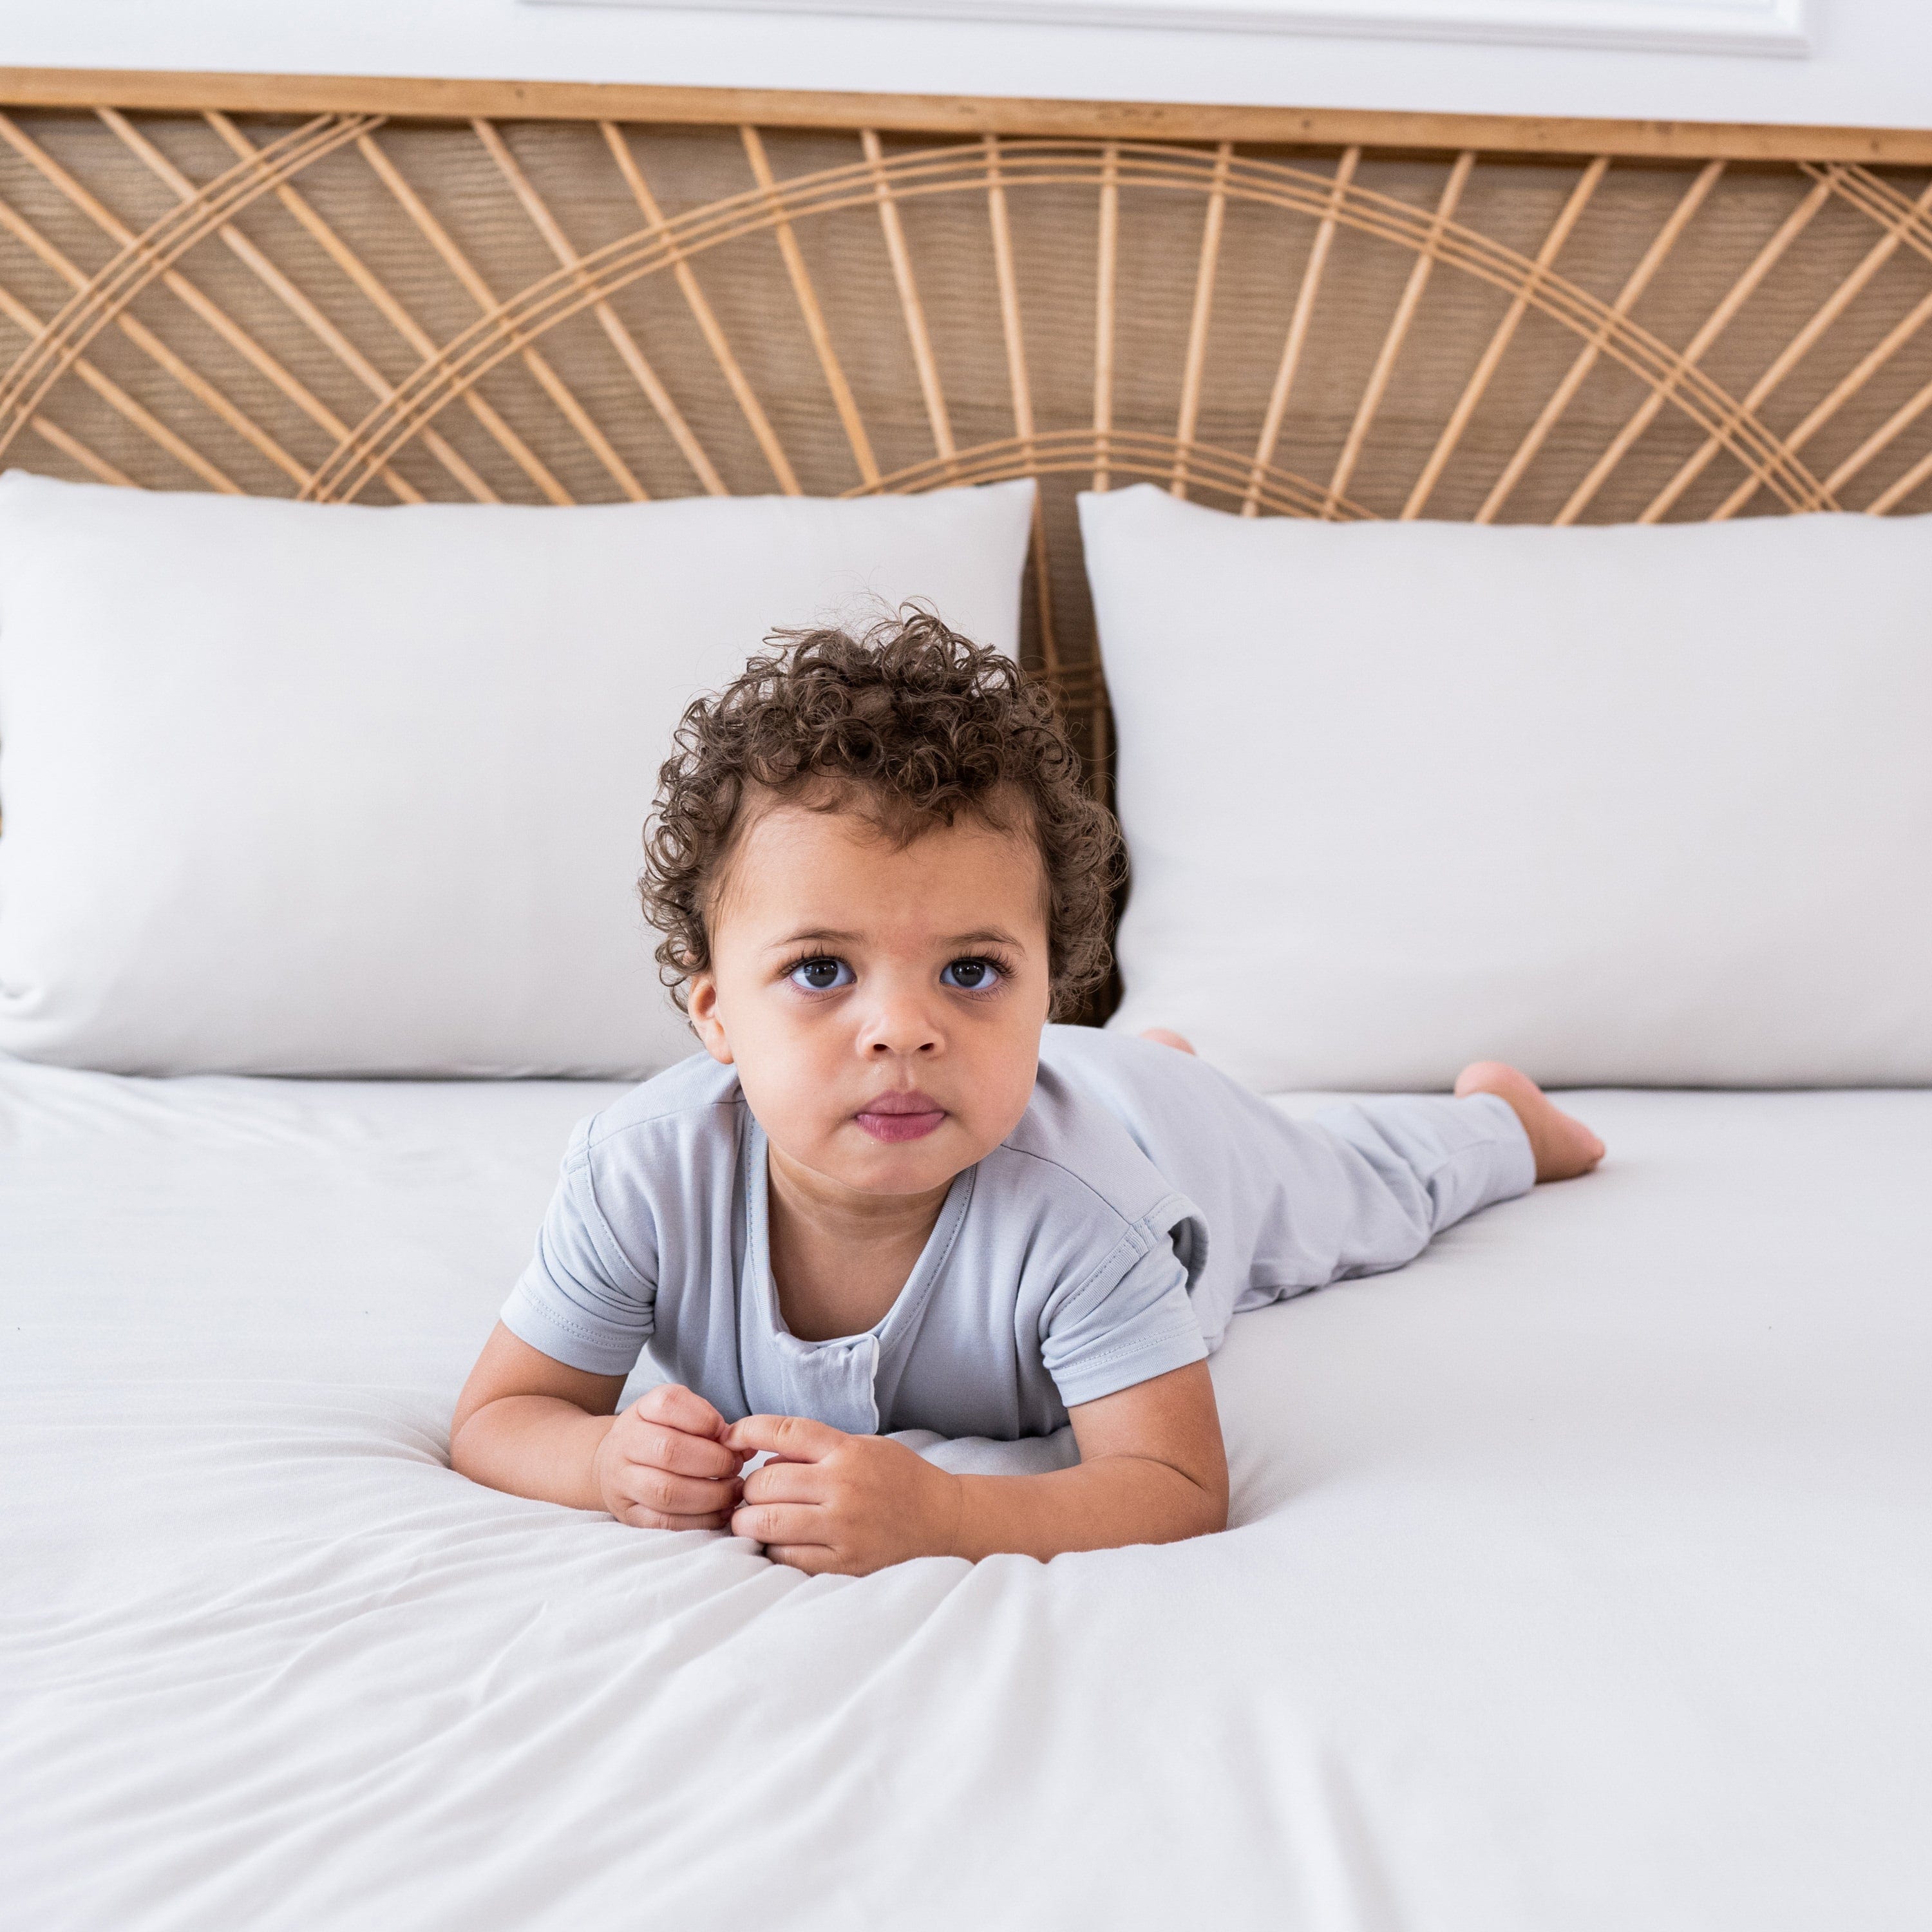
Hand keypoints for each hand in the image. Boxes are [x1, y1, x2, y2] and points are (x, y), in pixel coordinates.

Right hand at [592, 1382, 746, 1530]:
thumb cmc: (659, 1436)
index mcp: (642, 1410)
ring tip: (732, 1491)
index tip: (726, 1433)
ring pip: (666, 1491)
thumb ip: (711, 1425)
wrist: (612, 1463)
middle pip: (669, 1450)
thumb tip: (745, 1445)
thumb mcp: (679, 1416)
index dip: (705, 1418)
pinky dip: (700, 1520)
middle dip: (714, 1461)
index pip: (669, 1403)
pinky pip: (665, 1522)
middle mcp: (626, 1442)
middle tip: (735, 1466)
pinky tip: (720, 1512)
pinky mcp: (629, 1514)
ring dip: (710, 1495)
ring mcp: (623, 1480)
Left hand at [723, 1415, 963, 1575]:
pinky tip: (779, 1544)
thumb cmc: (899, 1479)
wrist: (944, 1521)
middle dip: (747, 1488)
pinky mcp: (843, 1564)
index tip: (730, 1438)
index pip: (784, 1431)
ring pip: (765, 1524)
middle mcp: (842, 1487)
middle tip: (752, 1494)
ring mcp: (842, 1529)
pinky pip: (785, 1558)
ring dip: (748, 1522)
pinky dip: (772, 1550)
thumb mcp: (863, 1447)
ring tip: (754, 1521)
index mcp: (847, 1451)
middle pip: (764, 1482)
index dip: (747, 1430)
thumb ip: (816, 1450)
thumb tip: (762, 1461)